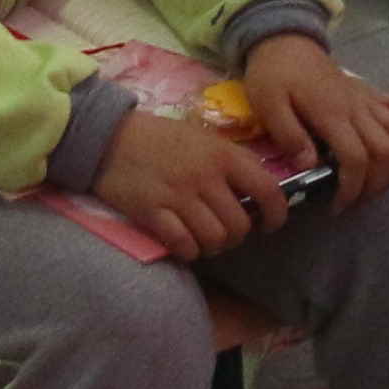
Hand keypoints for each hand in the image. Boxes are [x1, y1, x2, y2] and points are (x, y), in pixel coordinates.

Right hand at [88, 107, 285, 261]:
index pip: (267, 190)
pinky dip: (189, 251)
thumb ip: (232, 162)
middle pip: (239, 224)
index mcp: (224, 155)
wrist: (111, 138)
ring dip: (213, 246)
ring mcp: (179, 197)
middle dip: (237, 235)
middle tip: (227, 232)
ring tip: (205, 239)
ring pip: (214, 239)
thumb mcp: (205, 139)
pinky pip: (183, 245)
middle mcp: (206, 177)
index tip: (272, 224)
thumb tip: (257, 190)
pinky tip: (185, 243)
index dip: (277, 213)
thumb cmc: (162, 138)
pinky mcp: (153, 214)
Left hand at [241, 32, 388, 204]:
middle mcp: (358, 107)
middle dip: (376, 183)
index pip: (355, 157)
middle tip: (356, 201)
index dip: (352, 187)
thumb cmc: (274, 75)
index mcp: (332, 114)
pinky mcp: (372, 93)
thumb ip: (289, 134)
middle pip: (384, 150)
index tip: (338, 206)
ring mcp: (368, 99)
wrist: (286, 42)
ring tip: (380, 186)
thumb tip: (310, 165)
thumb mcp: (268, 105)